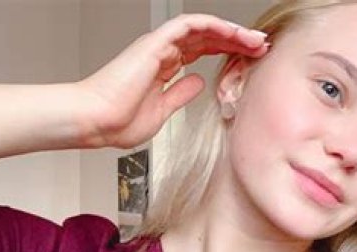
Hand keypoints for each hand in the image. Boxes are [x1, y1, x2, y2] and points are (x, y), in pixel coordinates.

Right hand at [74, 14, 268, 148]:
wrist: (95, 121)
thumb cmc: (118, 121)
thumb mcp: (163, 111)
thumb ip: (180, 94)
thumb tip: (197, 83)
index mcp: (163, 68)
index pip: (202, 52)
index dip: (227, 52)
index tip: (250, 59)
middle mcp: (162, 53)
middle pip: (207, 38)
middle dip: (236, 41)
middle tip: (260, 46)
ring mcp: (159, 46)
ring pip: (202, 28)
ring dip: (231, 31)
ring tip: (254, 40)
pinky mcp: (155, 43)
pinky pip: (189, 24)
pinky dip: (213, 25)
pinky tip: (232, 32)